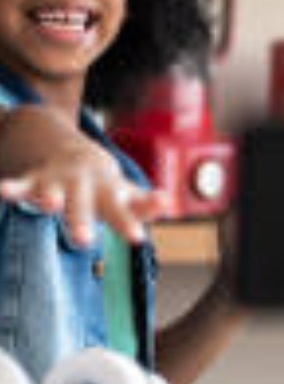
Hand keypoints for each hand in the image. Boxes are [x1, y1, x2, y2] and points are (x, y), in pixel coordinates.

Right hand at [0, 141, 166, 247]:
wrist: (60, 141)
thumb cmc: (98, 180)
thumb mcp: (120, 191)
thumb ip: (141, 204)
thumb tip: (168, 203)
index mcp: (106, 189)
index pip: (120, 209)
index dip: (127, 223)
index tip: (137, 238)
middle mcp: (82, 183)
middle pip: (82, 203)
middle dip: (81, 220)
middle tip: (83, 242)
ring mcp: (57, 179)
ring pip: (51, 189)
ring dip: (49, 196)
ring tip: (48, 205)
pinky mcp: (33, 179)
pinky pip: (21, 184)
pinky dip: (11, 189)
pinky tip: (2, 191)